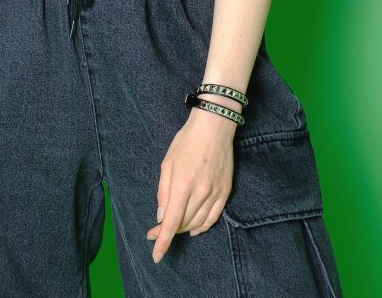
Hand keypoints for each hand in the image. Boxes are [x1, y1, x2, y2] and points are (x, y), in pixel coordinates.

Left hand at [145, 108, 234, 263]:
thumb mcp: (167, 162)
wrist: (214, 126)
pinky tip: (194, 229)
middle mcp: (200, 193)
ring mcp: (215, 193)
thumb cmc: (187, 141)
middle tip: (156, 231)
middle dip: (168, 232)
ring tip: (173, 226)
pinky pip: (213, 217)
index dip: (163, 241)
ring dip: (184, 229)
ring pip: (198, 223)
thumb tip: (162, 216)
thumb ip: (163, 191)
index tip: (157, 256)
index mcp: (182, 184)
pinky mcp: (225, 191)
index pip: (171, 222)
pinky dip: (202, 226)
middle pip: (183, 223)